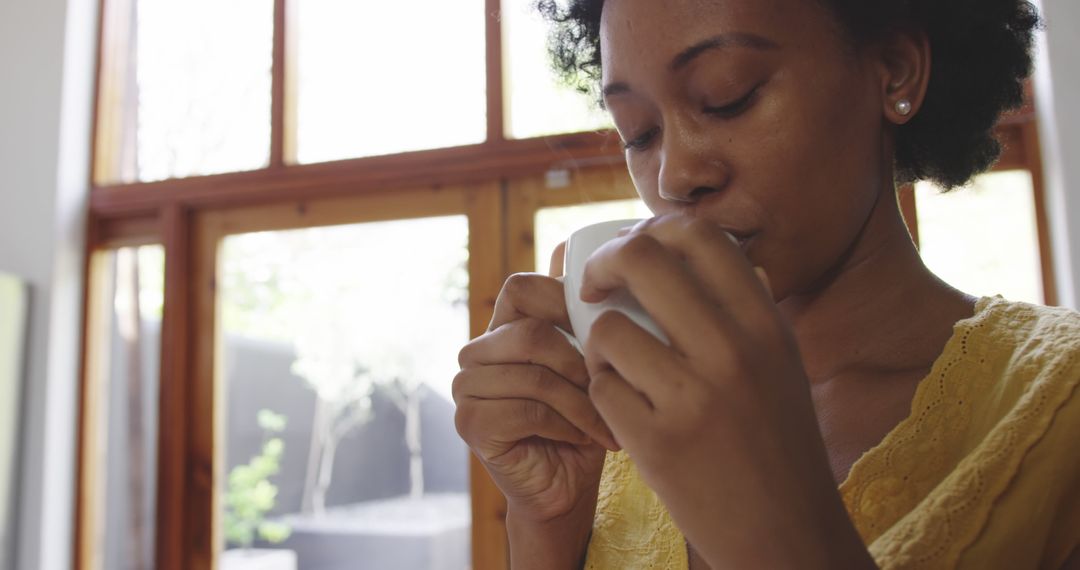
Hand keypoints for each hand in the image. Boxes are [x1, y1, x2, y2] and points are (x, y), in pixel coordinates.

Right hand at [454, 246, 617, 566]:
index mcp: (503, 327)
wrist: (567, 486)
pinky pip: (528, 409)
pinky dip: (569, 425)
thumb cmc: (584, 419)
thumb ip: (581, 313)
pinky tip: (588, 438)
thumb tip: (573, 244)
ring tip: (609, 421)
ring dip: (582, 402)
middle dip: (582, 364)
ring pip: (534, 374)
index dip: (565, 302)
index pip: (522, 287)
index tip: (603, 335)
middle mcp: (477, 351)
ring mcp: (467, 387)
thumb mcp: (592, 360)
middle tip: (613, 389)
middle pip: (531, 332)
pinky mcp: (470, 423)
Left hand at [579, 215, 873, 568]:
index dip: (651, 229)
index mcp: (765, 325)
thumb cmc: (778, 443)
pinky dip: (602, 393)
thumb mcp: (780, 364)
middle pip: (642, 259)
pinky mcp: (656, 443)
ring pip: (605, 329)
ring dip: (598, 345)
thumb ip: (743, 306)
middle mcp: (732, 352)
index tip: (633, 253)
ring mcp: (692, 398)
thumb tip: (694, 248)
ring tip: (617, 366)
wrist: (788, 533)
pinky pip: (599, 388)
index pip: (699, 234)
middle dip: (603, 265)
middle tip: (594, 287)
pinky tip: (625, 409)